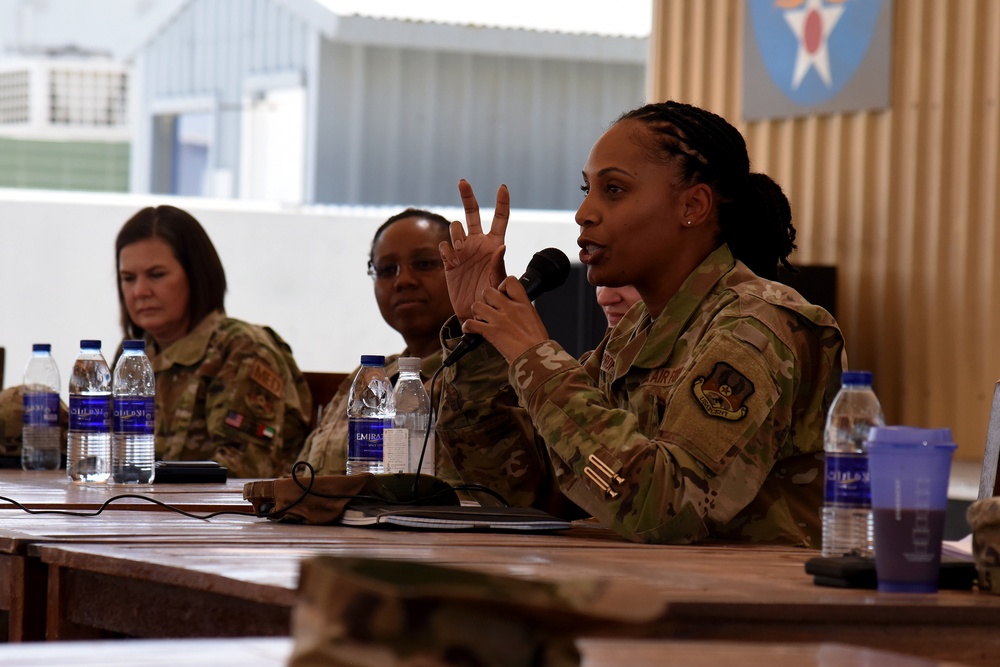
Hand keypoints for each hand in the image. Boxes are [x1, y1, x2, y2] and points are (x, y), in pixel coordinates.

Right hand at [440, 180, 508, 322]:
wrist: (475, 313)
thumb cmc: (492, 299)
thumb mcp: (499, 282)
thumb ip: (499, 265)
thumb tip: (501, 247)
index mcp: (495, 245)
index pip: (500, 219)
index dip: (502, 202)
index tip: (503, 187)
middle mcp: (478, 244)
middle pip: (473, 214)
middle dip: (468, 196)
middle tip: (463, 181)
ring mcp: (463, 251)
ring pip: (456, 227)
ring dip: (456, 232)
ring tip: (460, 247)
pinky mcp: (449, 261)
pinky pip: (444, 246)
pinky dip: (446, 248)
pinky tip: (452, 259)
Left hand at [463, 276, 549, 363]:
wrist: (536, 357)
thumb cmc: (538, 343)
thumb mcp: (534, 319)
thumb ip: (522, 311)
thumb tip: (516, 310)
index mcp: (523, 304)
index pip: (510, 281)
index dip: (502, 286)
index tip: (502, 294)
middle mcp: (510, 308)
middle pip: (488, 291)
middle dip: (485, 300)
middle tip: (489, 310)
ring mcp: (499, 319)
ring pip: (476, 306)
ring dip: (476, 314)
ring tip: (481, 321)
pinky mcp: (491, 332)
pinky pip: (470, 324)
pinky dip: (468, 328)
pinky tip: (471, 331)